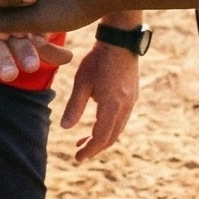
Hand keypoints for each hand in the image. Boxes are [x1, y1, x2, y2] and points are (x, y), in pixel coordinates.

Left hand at [60, 41, 138, 160]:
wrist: (120, 41)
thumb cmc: (98, 60)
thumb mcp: (82, 82)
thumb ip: (75, 106)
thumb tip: (65, 128)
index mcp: (112, 106)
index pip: (101, 137)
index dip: (89, 150)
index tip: (77, 158)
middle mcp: (125, 107)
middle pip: (111, 137)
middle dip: (95, 148)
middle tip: (79, 153)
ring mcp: (131, 102)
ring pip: (118, 129)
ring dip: (102, 138)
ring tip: (85, 140)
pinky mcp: (132, 96)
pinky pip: (122, 119)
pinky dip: (110, 127)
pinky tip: (98, 123)